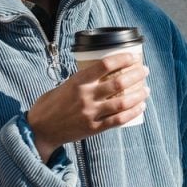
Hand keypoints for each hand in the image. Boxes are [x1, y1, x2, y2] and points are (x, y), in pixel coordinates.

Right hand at [27, 53, 149, 161]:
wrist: (40, 130)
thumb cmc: (50, 105)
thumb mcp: (63, 86)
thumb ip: (81, 81)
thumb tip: (101, 74)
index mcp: (77, 82)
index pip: (105, 65)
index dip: (122, 59)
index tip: (132, 57)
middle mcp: (85, 97)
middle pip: (118, 83)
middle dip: (136, 75)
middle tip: (144, 71)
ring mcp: (90, 114)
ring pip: (122, 102)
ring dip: (138, 94)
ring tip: (146, 89)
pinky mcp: (93, 129)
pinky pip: (118, 120)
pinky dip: (132, 113)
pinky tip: (141, 107)